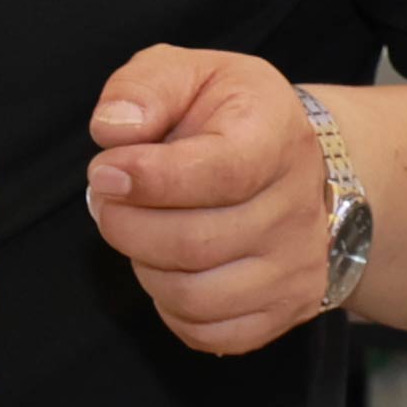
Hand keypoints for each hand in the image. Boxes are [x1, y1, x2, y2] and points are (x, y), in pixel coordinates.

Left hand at [84, 45, 332, 359]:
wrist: (302, 163)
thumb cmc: (233, 117)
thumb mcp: (193, 74)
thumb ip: (145, 88)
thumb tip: (113, 129)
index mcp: (276, 137)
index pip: (220, 173)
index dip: (150, 179)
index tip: (104, 170)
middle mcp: (298, 208)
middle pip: (195, 243)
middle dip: (126, 224)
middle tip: (107, 199)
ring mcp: (296, 266)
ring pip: (196, 295)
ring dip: (144, 266)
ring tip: (138, 230)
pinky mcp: (286, 309)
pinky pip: (209, 332)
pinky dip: (171, 307)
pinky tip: (167, 267)